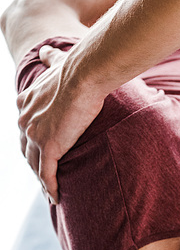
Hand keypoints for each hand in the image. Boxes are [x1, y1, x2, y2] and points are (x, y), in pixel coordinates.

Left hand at [17, 45, 104, 203]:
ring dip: (42, 181)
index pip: (26, 131)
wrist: (83, 76)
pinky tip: (55, 197)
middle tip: (45, 179)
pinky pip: (46, 173)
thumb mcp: (55, 63)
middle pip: (27, 151)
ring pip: (35, 165)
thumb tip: (44, 52)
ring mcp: (35, 135)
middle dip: (35, 165)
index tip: (41, 155)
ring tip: (51, 193)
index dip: (32, 145)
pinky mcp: (48, 147)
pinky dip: (50, 187)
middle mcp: (25, 120)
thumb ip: (49, 60)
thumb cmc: (76, 70)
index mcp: (25, 104)